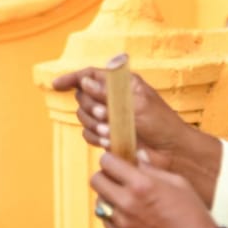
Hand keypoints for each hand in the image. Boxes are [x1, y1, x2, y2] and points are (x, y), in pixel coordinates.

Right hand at [51, 67, 194, 172]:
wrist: (171, 152)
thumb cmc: (161, 124)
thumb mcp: (136, 105)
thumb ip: (108, 94)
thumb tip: (85, 82)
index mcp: (122, 84)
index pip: (90, 75)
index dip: (72, 78)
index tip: (56, 85)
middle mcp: (113, 98)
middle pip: (82, 97)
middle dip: (90, 107)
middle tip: (104, 116)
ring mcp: (109, 117)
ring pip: (83, 117)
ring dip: (94, 124)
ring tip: (110, 132)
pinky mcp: (108, 134)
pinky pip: (88, 133)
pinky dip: (95, 137)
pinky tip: (109, 141)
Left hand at [91, 153, 222, 227]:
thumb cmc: (193, 214)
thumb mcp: (178, 183)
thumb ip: (153, 169)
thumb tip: (137, 157)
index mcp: (142, 184)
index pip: (107, 163)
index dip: (110, 160)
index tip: (116, 162)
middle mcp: (127, 202)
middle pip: (96, 181)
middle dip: (105, 176)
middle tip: (117, 178)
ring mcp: (123, 223)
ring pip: (99, 202)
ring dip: (108, 197)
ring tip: (124, 198)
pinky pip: (106, 222)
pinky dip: (112, 215)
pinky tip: (127, 215)